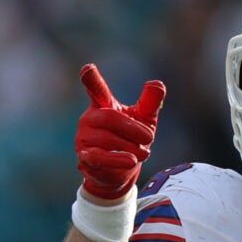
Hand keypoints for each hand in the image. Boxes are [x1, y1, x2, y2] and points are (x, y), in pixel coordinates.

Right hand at [76, 64, 165, 201]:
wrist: (120, 172)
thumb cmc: (131, 140)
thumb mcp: (144, 120)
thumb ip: (150, 102)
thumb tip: (157, 84)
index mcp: (103, 104)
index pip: (96, 89)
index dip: (92, 79)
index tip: (87, 69)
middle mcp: (89, 118)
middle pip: (110, 118)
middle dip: (133, 129)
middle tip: (150, 138)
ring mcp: (84, 137)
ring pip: (108, 139)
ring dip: (131, 147)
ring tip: (143, 153)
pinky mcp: (85, 156)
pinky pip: (99, 156)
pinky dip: (117, 159)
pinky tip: (131, 161)